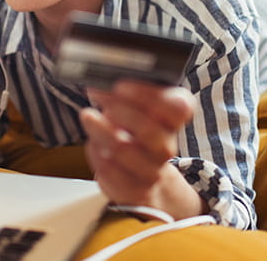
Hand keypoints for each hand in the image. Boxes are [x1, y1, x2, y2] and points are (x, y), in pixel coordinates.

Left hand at [80, 80, 204, 220]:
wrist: (143, 178)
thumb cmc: (136, 134)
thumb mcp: (138, 109)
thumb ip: (128, 93)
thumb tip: (103, 77)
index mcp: (174, 121)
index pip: (178, 108)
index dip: (149, 96)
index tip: (120, 85)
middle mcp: (167, 147)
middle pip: (148, 129)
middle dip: (118, 108)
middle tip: (97, 94)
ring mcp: (152, 171)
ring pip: (123, 149)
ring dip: (100, 129)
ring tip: (88, 116)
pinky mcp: (134, 189)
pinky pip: (109, 170)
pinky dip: (96, 152)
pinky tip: (94, 144)